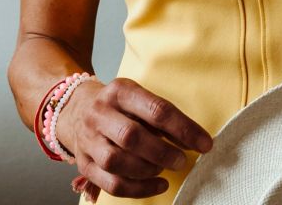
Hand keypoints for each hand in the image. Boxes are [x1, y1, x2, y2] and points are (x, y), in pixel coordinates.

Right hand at [57, 78, 213, 200]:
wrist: (76, 109)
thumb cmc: (120, 106)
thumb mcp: (139, 98)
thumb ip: (163, 117)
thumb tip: (196, 140)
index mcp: (120, 91)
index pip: (156, 110)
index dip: (184, 129)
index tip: (205, 144)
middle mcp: (100, 113)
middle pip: (131, 136)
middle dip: (162, 152)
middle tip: (182, 161)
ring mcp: (88, 139)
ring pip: (116, 162)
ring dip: (147, 169)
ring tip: (163, 169)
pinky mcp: (84, 164)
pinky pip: (111, 184)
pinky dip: (139, 189)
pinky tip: (158, 184)